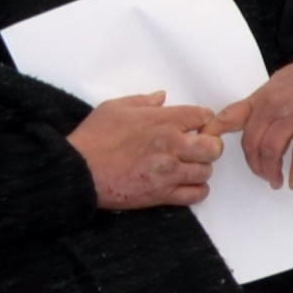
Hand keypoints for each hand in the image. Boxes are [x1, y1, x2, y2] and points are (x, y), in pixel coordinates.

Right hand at [70, 91, 219, 212]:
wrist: (79, 171)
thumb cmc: (94, 138)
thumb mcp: (115, 107)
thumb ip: (143, 101)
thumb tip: (161, 97)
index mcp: (163, 121)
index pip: (203, 117)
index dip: (203, 120)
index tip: (195, 125)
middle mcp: (172, 146)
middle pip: (213, 147)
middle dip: (209, 145)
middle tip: (197, 147)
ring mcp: (169, 173)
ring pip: (206, 172)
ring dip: (200, 168)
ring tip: (187, 166)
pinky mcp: (162, 194)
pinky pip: (196, 194)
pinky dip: (196, 189)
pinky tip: (185, 183)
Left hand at [226, 53, 292, 189]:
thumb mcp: (271, 89)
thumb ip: (255, 108)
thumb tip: (240, 128)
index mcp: (259, 100)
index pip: (230, 117)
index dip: (214, 133)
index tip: (206, 150)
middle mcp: (272, 107)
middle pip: (252, 142)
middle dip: (254, 164)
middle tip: (260, 175)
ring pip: (272, 149)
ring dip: (271, 170)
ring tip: (275, 181)